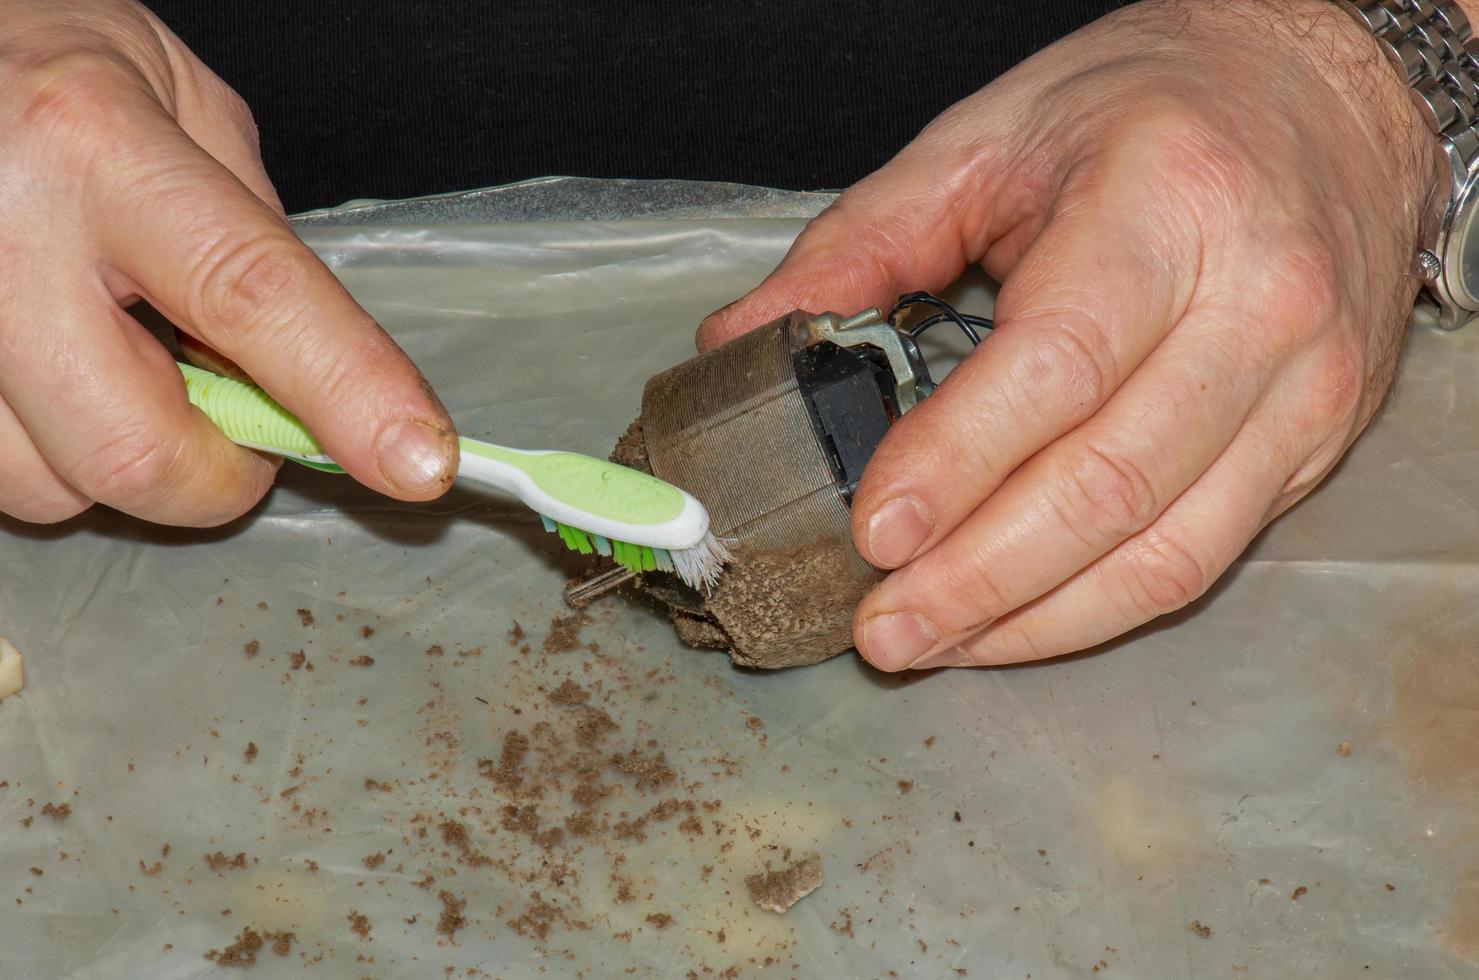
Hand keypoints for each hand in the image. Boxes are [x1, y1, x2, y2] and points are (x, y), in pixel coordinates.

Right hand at [0, 0, 456, 527]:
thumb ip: (256, 234)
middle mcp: (2, 236)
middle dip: (220, 474)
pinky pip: (4, 475)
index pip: (250, 293)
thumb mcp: (182, 104)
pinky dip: (57, 451)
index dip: (348, 390)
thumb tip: (325, 363)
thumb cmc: (47, 58)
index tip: (419, 462)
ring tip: (119, 362)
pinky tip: (61, 372)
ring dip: (124, 460)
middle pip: (137, 449)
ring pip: (55, 485)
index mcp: (96, 146)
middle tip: (239, 420)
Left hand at [698, 0, 1435, 668]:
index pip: (1057, 364)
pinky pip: (1203, 558)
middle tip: (881, 627)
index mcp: (1165, 204)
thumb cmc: (1148, 110)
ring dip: (1030, 619)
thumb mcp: (988, 140)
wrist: (1327, 97)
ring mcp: (1304, 382)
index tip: (874, 531)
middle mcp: (1258, 301)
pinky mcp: (1317, 441)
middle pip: (1108, 482)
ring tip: (930, 644)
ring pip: (1163, 549)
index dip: (959, 462)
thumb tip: (742, 340)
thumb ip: (860, 243)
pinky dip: (1096, 610)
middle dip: (977, 576)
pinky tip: (1015, 622)